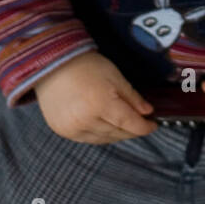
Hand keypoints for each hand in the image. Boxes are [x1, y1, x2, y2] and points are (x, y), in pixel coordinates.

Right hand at [33, 52, 157, 144]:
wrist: (51, 63)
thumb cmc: (84, 65)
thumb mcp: (114, 76)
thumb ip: (132, 97)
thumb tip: (147, 112)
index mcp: (100, 104)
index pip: (130, 124)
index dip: (144, 127)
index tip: (153, 125)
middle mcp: (85, 120)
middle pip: (118, 133)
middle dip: (132, 129)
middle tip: (140, 122)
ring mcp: (72, 128)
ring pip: (105, 139)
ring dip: (117, 133)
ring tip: (123, 124)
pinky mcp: (63, 131)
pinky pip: (89, 139)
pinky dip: (100, 135)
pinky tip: (105, 125)